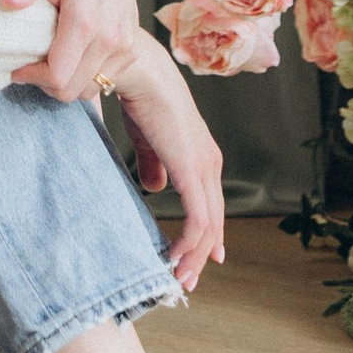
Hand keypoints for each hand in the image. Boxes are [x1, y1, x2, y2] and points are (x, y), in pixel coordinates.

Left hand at [4, 0, 139, 104]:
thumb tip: (5, 2)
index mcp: (85, 22)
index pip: (57, 75)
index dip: (32, 77)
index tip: (18, 68)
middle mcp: (109, 39)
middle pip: (70, 89)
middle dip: (45, 83)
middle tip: (31, 66)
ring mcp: (124, 48)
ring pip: (86, 91)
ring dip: (65, 84)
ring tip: (50, 62)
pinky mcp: (130, 52)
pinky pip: (103, 83)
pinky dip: (83, 79)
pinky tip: (71, 59)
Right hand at [110, 32, 227, 291]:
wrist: (139, 72)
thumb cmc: (140, 97)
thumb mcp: (147, 139)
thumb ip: (154, 164)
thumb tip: (155, 188)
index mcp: (202, 156)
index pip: (210, 206)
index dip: (205, 237)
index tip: (194, 261)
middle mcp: (210, 164)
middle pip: (213, 222)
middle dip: (201, 255)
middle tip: (186, 281)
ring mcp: (204, 168)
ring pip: (209, 226)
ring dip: (194, 256)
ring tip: (179, 278)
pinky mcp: (193, 171)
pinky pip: (198, 220)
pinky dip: (188, 244)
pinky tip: (174, 257)